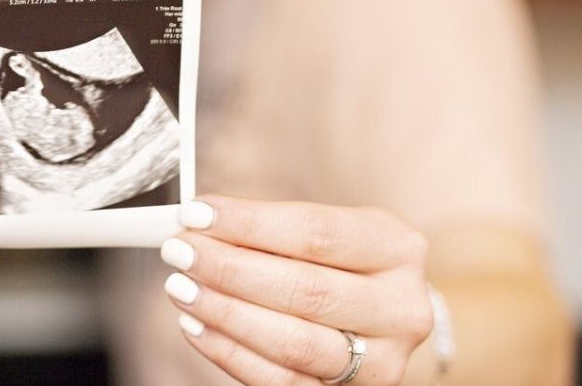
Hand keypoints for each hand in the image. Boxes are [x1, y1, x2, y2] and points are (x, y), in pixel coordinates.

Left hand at [160, 195, 432, 384]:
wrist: (378, 316)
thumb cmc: (339, 263)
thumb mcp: (322, 231)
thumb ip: (267, 228)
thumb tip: (195, 221)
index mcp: (396, 247)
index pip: (316, 232)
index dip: (250, 223)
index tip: (196, 212)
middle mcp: (401, 307)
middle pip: (305, 290)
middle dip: (230, 268)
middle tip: (180, 251)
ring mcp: (382, 360)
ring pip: (294, 343)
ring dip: (225, 313)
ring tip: (180, 288)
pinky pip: (283, 381)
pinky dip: (230, 353)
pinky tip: (196, 325)